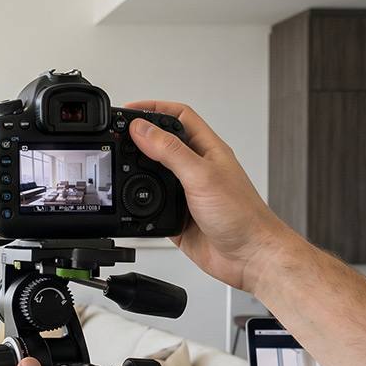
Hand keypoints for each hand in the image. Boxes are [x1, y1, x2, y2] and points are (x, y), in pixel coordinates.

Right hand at [126, 100, 302, 293]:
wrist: (249, 257)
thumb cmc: (242, 215)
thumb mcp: (201, 176)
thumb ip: (170, 151)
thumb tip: (142, 129)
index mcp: (207, 150)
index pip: (178, 117)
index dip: (154, 108)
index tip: (129, 111)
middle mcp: (196, 168)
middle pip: (161, 143)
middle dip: (138, 138)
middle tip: (117, 137)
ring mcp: (186, 193)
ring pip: (153, 175)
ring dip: (137, 171)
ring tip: (120, 165)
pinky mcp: (177, 216)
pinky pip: (150, 205)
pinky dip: (138, 203)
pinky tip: (132, 202)